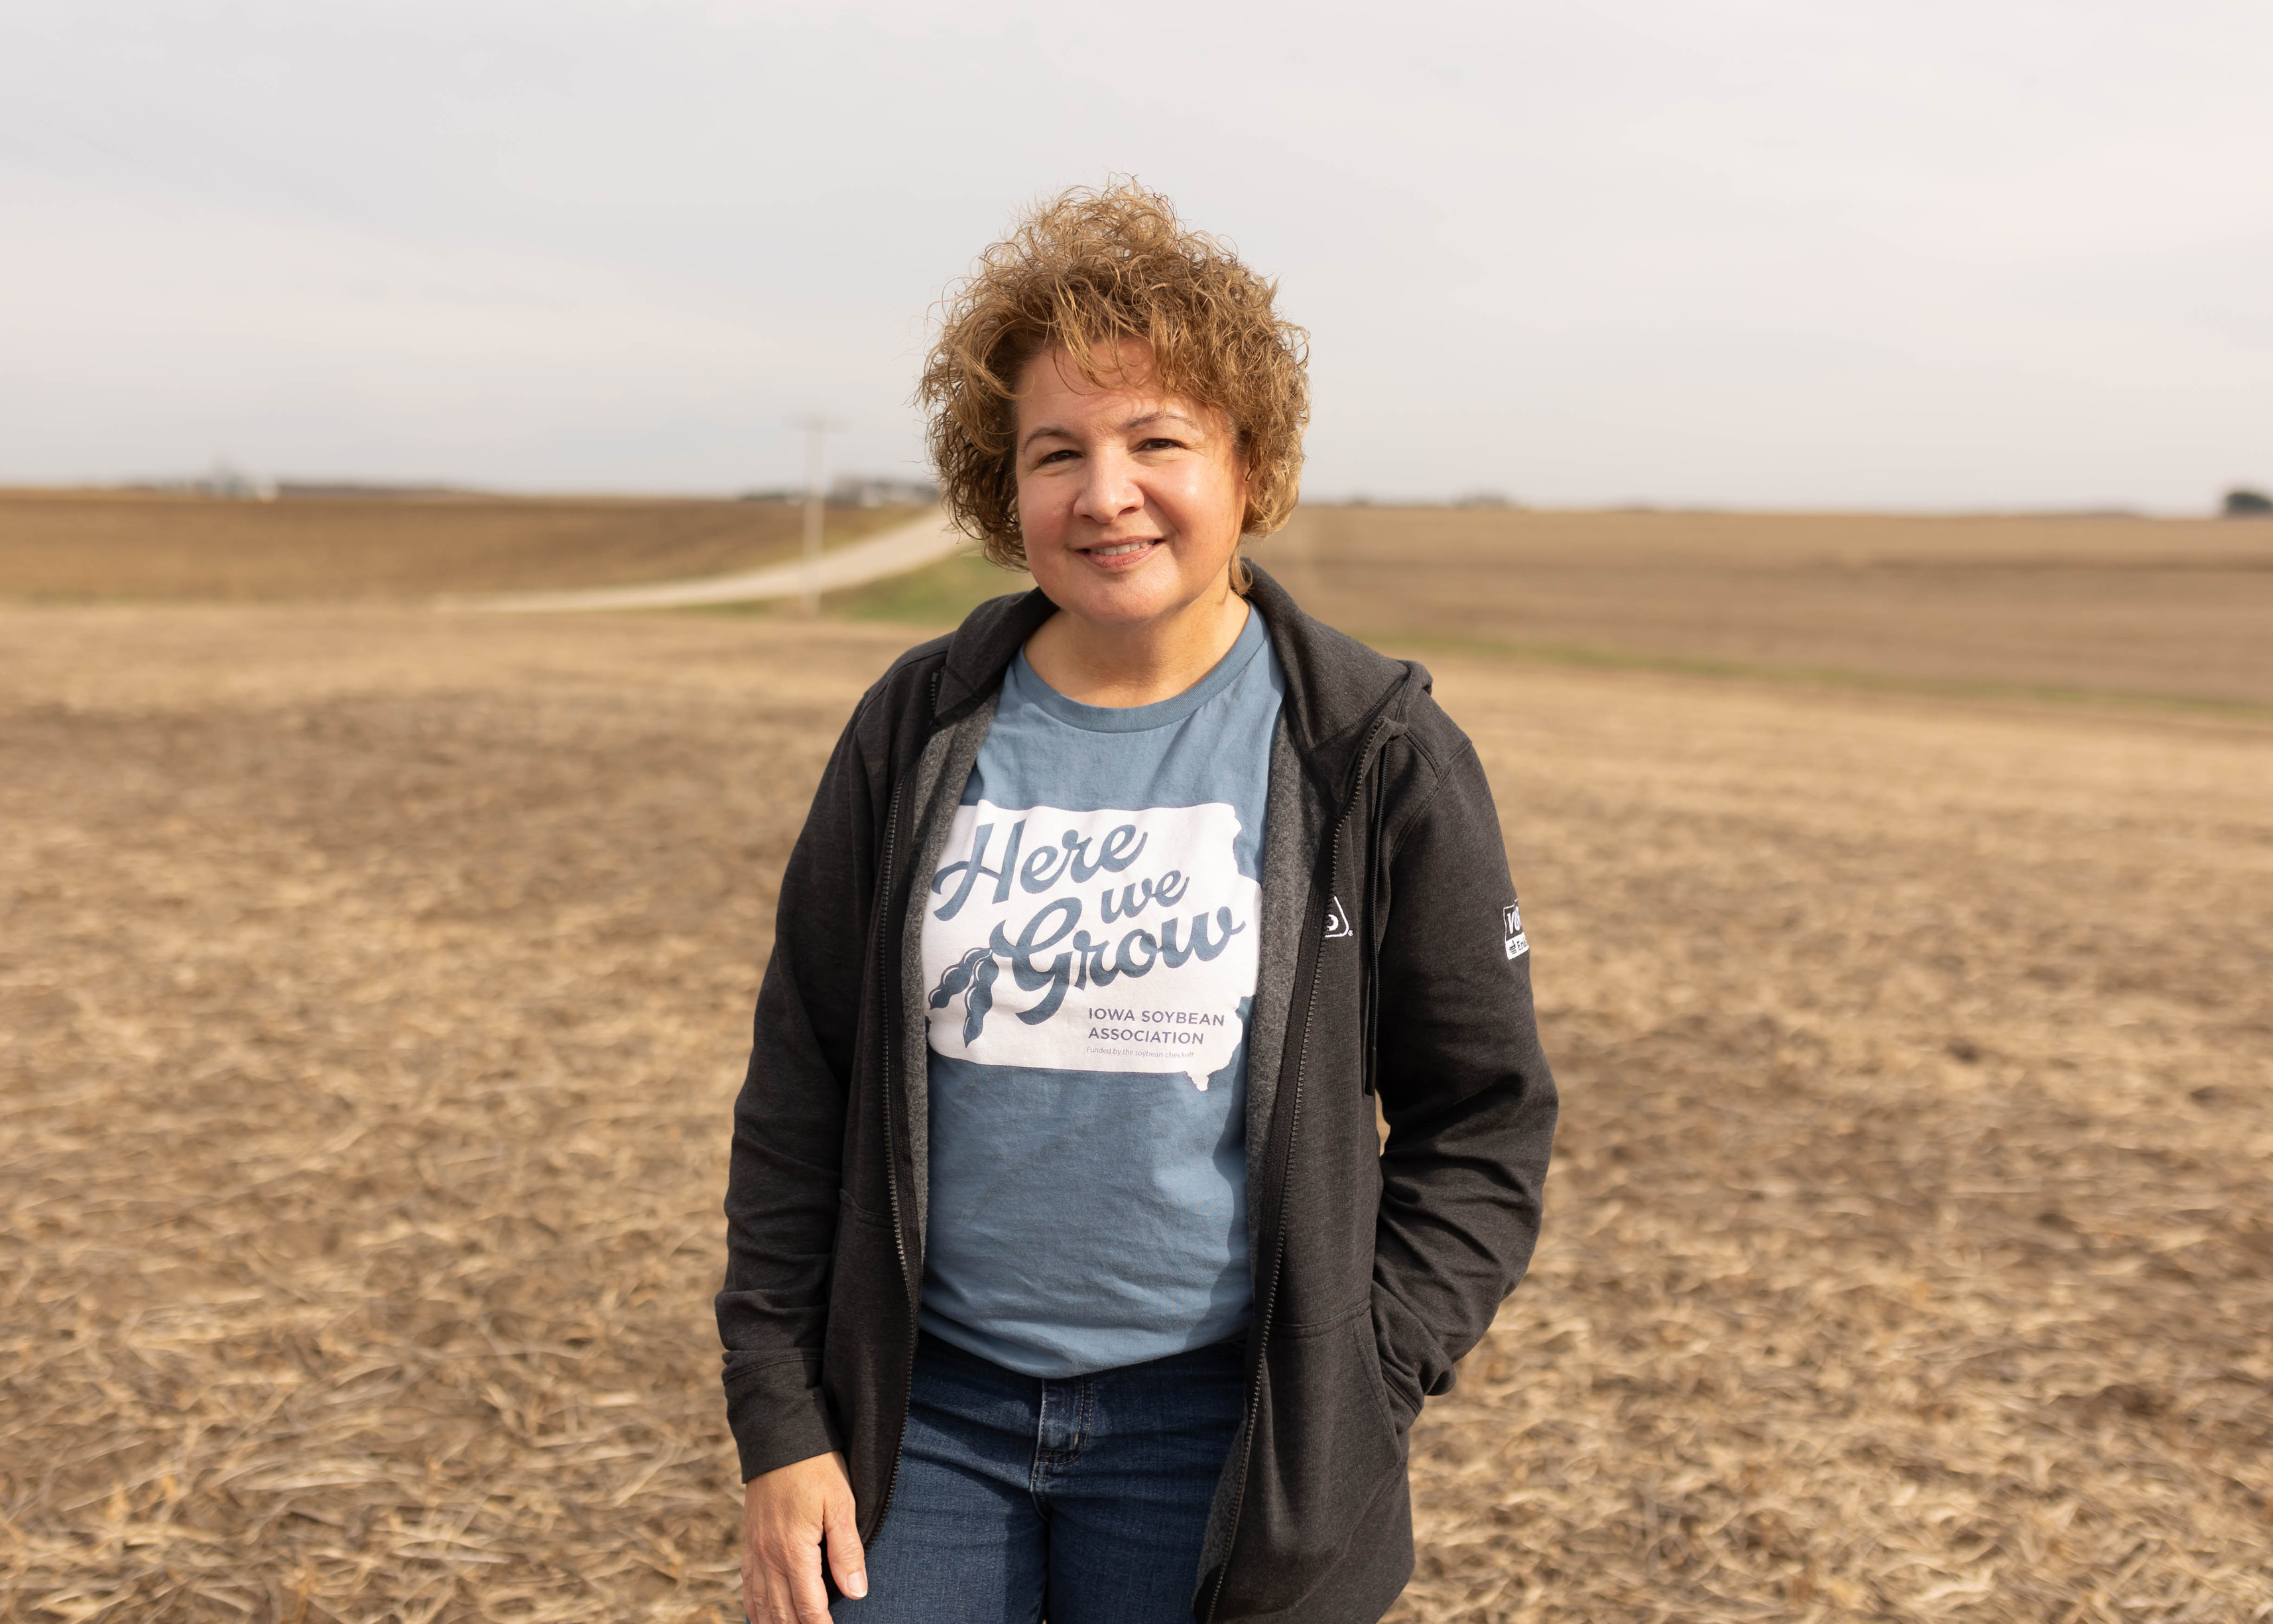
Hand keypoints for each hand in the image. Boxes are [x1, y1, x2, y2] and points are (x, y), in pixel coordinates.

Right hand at [741, 1450, 867, 1621]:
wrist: (777, 1434)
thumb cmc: (816, 1466)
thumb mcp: (841, 1502)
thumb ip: (847, 1550)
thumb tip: (856, 1593)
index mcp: (793, 1551)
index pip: (808, 1608)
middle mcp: (768, 1557)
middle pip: (782, 1614)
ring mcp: (755, 1551)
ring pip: (761, 1606)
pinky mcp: (749, 1542)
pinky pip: (748, 1587)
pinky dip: (756, 1609)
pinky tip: (763, 1617)